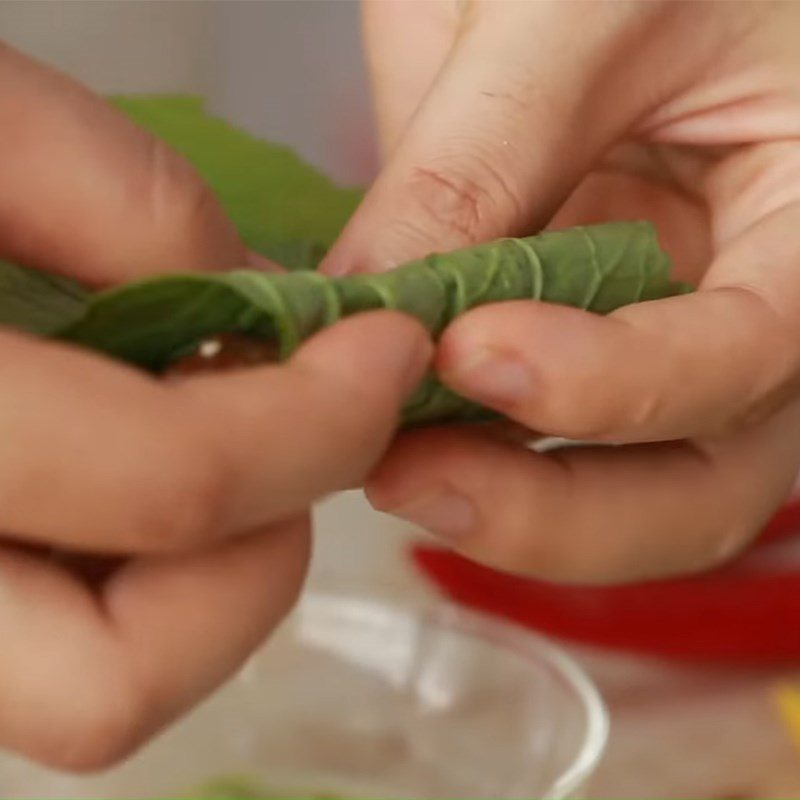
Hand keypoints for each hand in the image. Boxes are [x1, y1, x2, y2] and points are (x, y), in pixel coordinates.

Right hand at [0, 43, 429, 768]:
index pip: (171, 487)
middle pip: (116, 686)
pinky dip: (148, 570)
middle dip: (255, 556)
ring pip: (94, 688)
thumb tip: (254, 322)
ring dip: (208, 577)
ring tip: (212, 437)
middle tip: (290, 431)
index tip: (387, 349)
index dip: (323, 422)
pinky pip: (69, 640)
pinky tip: (141, 457)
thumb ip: (131, 208)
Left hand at [324, 1, 799, 582]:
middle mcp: (760, 311)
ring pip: (630, 490)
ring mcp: (677, 338)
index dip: (612, 383)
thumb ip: (473, 164)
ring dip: (512, 507)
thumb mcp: (574, 12)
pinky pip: (554, 438)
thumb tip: (363, 305)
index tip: (471, 354)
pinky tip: (402, 431)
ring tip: (392, 471)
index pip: (749, 356)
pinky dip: (481, 454)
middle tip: (409, 483)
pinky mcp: (603, 340)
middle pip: (701, 484)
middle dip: (554, 511)